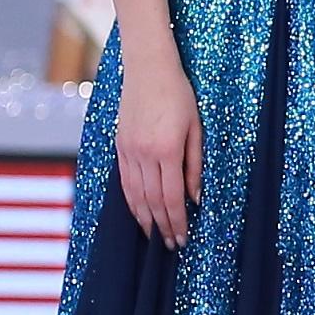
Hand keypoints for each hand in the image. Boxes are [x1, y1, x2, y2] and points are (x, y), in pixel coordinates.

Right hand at [118, 52, 202, 247]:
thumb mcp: (195, 128)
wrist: (148, 69)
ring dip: (144, 219)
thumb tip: (195, 197)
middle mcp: (143, 154)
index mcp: (166, 150)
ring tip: (153, 237)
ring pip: (134, 195)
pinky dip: (131, 201)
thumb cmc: (179, 95)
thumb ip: (194, 165)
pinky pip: (124, 181)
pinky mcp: (119, 146)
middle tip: (170, 245)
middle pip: (151, 201)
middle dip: (161, 227)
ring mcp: (128, 151)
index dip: (177, 221)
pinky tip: (138, 213)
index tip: (182, 238)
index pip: (171, 197)